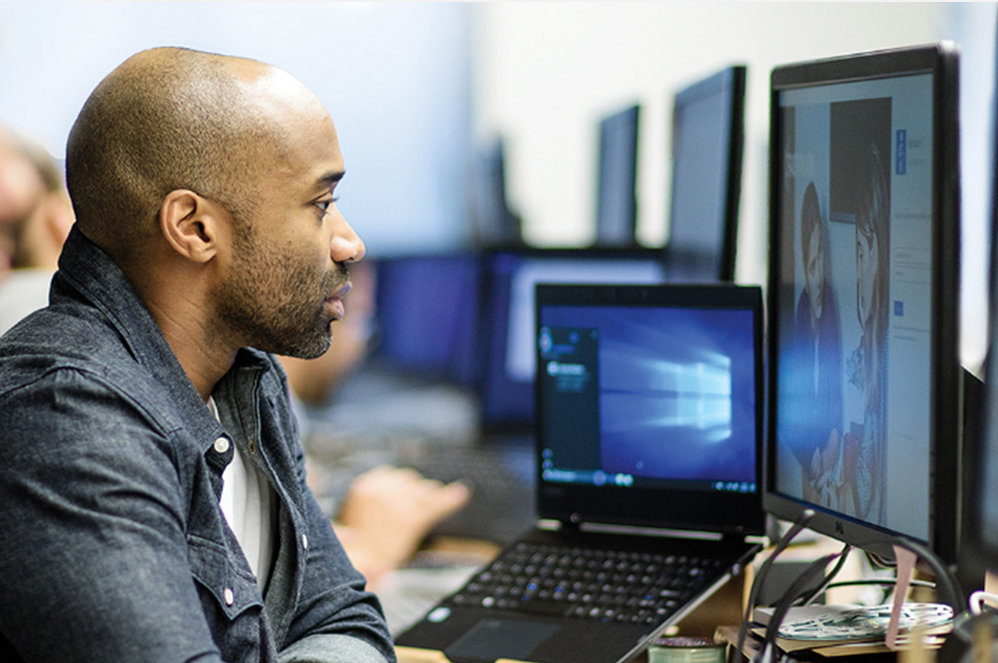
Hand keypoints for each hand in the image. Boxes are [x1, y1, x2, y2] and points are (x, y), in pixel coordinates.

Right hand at [334, 465, 470, 584]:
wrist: (360, 566)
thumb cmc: (358, 546)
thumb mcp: (358, 512)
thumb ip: (376, 495)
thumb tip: (397, 481)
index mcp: (366, 486)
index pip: (391, 474)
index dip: (401, 485)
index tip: (407, 493)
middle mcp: (382, 489)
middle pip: (409, 480)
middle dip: (415, 492)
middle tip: (417, 505)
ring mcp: (398, 502)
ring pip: (424, 490)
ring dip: (429, 497)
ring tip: (432, 504)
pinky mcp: (412, 518)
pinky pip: (436, 504)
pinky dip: (451, 498)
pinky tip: (462, 493)